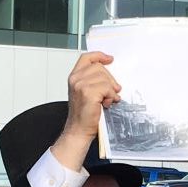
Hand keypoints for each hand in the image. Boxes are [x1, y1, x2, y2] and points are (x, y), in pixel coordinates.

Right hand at [51, 51, 120, 170]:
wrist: (79, 130)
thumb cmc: (84, 115)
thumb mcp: (86, 93)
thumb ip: (93, 81)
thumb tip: (110, 76)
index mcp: (74, 77)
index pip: (86, 58)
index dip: (99, 56)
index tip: (110, 59)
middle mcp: (75, 79)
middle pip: (99, 68)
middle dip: (110, 79)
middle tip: (113, 91)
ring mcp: (81, 85)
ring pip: (105, 78)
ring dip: (111, 90)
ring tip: (108, 100)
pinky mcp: (88, 93)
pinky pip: (107, 88)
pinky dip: (111, 96)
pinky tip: (107, 104)